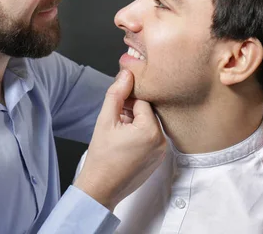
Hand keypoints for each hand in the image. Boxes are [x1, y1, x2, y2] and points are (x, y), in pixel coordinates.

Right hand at [74, 70, 166, 210]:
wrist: (101, 189)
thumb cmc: (101, 157)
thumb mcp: (105, 120)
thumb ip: (116, 94)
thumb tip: (127, 73)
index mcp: (151, 131)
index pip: (143, 101)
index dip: (127, 100)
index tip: (115, 105)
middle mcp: (162, 142)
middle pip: (148, 113)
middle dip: (131, 111)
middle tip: (114, 119)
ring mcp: (161, 152)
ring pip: (149, 125)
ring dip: (134, 123)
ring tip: (118, 132)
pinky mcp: (158, 159)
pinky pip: (151, 139)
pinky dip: (139, 136)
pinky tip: (124, 142)